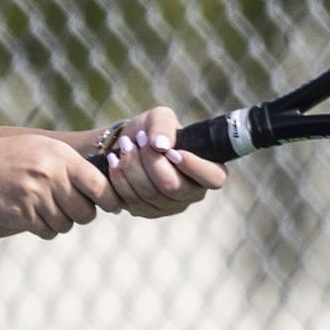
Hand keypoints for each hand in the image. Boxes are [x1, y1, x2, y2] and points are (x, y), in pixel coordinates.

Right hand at [0, 132, 118, 241]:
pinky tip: (31, 215)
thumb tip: (107, 189)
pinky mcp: (22, 215)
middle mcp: (51, 175)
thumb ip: (71, 165)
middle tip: (69, 207)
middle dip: (81, 215)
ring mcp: (36, 196)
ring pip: (67, 225)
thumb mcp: (40, 149)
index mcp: (60, 156)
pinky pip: (48, 232)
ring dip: (60, 222)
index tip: (110, 205)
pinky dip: (43, 229)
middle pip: (86, 213)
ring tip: (43, 207)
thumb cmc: (8, 159)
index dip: (110, 201)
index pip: (101, 186)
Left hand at [99, 107, 226, 217]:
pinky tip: (115, 161)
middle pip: (173, 186)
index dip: (194, 167)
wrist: (127, 145)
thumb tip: (161, 146)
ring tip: (125, 145)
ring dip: (132, 166)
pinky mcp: (147, 212)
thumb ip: (163, 126)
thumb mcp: (159, 118)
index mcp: (207, 171)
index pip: (214, 178)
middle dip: (151, 160)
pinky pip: (133, 200)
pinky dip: (121, 178)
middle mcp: (192, 193)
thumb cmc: (151, 131)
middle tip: (138, 138)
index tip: (171, 151)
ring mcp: (170, 207)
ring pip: (150, 194)